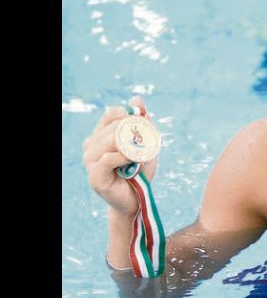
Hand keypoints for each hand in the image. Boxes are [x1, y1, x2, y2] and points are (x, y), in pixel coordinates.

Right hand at [82, 95, 158, 216]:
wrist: (137, 198)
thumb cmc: (140, 171)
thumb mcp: (146, 144)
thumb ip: (143, 123)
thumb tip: (137, 99)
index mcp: (100, 136)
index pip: (111, 114)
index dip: (128, 114)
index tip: (143, 123)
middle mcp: (91, 146)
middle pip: (113, 126)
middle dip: (134, 133)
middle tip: (146, 145)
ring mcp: (90, 161)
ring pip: (111, 140)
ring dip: (130, 146)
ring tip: (138, 157)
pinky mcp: (94, 176)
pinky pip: (108, 158)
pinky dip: (123, 157)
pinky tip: (130, 162)